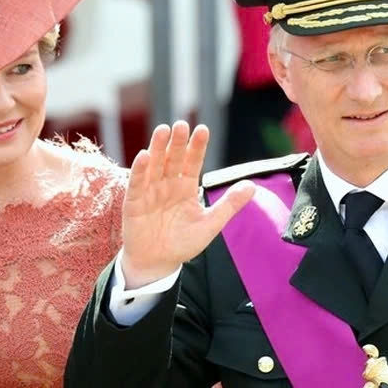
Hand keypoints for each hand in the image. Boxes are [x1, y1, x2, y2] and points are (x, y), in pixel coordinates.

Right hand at [121, 121, 255, 288]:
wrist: (158, 264)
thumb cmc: (183, 243)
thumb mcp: (210, 224)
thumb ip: (229, 205)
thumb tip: (253, 186)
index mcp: (186, 186)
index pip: (193, 161)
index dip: (197, 146)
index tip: (203, 129)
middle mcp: (168, 184)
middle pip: (173, 158)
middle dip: (177, 142)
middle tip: (182, 125)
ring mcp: (150, 191)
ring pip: (154, 165)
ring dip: (158, 147)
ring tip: (163, 130)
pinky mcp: (134, 202)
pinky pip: (137, 183)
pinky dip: (140, 170)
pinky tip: (144, 155)